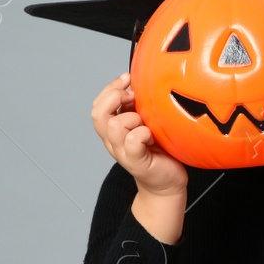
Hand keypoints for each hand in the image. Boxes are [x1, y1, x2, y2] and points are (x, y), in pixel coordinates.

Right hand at [92, 73, 186, 243]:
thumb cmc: (158, 152)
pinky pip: (132, 141)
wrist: (166, 184)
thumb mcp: (145, 123)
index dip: (110, 88)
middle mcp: (112, 141)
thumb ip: (136, 108)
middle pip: (98, 113)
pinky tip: (152, 136)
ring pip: (114, 126)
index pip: (98, 104)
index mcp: (112, 130)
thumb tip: (138, 84)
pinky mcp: (136, 161)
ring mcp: (122, 152)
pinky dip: (142, 134)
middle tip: (134, 99)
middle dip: (115, 97)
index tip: (127, 79)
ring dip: (132, 118)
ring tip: (146, 123)